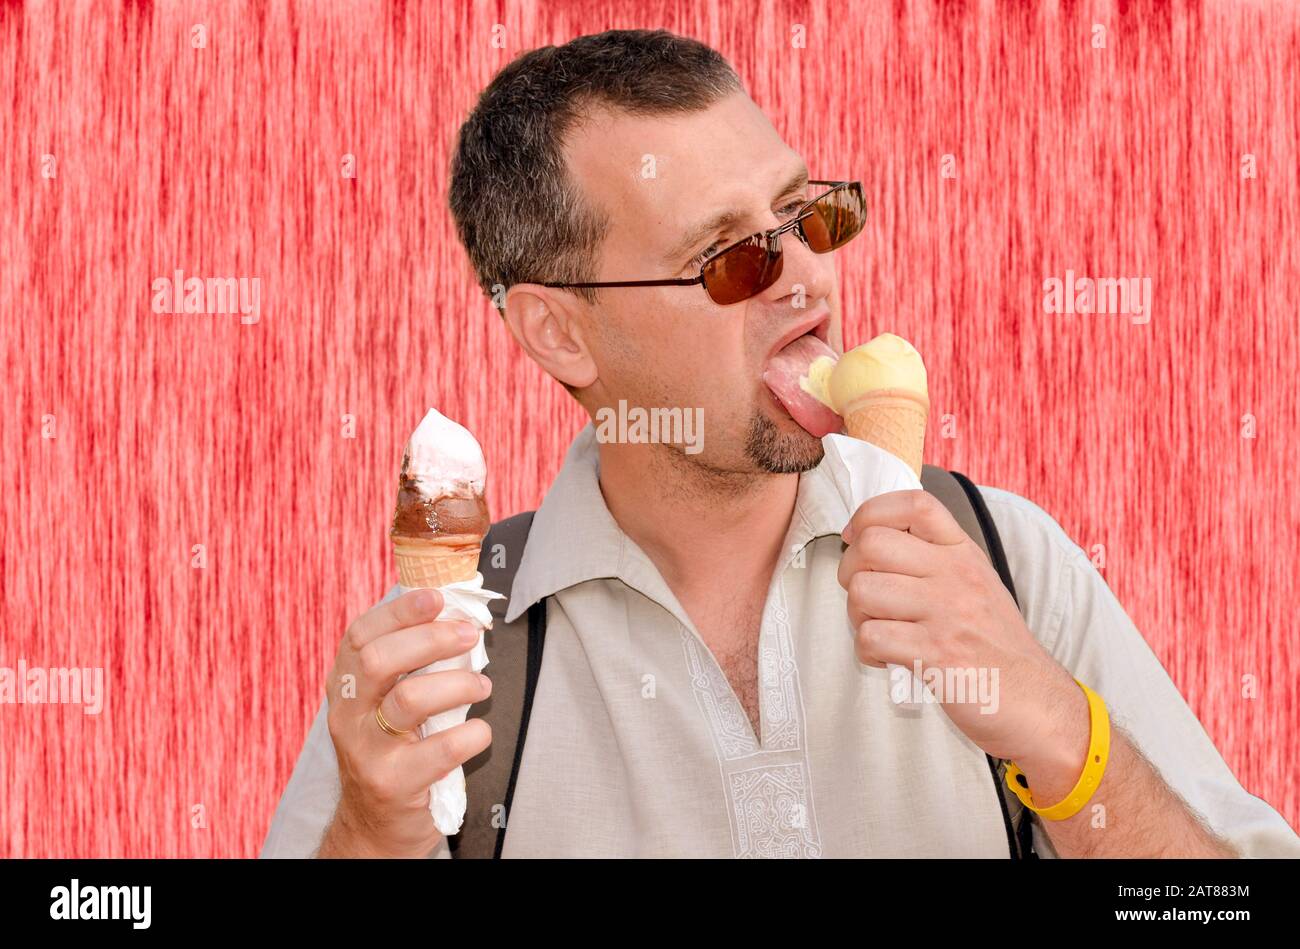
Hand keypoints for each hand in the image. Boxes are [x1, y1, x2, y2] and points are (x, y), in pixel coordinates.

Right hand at [319, 588, 492, 857]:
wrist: (376, 824)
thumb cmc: (393, 750)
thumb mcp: (385, 704)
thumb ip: (409, 665)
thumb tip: (458, 618)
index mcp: (346, 686)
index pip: (361, 635)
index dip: (399, 610)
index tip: (437, 596)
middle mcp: (348, 715)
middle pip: (380, 660)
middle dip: (431, 639)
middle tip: (468, 635)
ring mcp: (367, 750)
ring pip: (410, 699)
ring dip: (458, 684)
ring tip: (481, 687)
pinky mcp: (393, 783)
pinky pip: (441, 749)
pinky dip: (472, 734)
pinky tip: (479, 732)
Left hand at [837, 489, 1087, 772]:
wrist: (1036, 702)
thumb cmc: (994, 645)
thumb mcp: (975, 583)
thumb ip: (932, 558)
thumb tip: (869, 539)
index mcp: (962, 553)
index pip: (914, 504)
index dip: (870, 513)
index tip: (856, 537)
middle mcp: (956, 575)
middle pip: (872, 545)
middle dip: (850, 571)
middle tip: (866, 596)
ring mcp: (947, 613)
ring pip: (863, 591)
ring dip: (858, 615)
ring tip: (882, 629)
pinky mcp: (936, 654)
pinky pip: (871, 637)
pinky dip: (869, 651)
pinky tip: (890, 658)